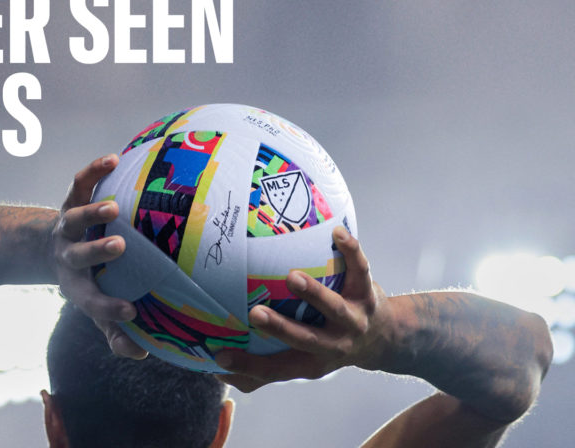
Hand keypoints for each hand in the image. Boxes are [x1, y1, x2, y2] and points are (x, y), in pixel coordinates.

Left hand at [52, 154, 146, 358]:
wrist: (49, 249)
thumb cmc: (87, 281)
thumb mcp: (95, 308)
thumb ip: (114, 332)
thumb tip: (142, 353)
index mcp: (77, 286)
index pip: (92, 301)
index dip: (109, 307)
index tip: (132, 311)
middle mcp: (70, 256)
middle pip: (78, 255)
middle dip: (96, 251)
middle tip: (119, 246)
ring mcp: (67, 225)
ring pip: (73, 217)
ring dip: (91, 212)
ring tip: (113, 208)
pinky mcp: (70, 199)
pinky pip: (79, 183)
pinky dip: (93, 171)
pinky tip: (114, 158)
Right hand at [215, 227, 391, 391]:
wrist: (387, 339)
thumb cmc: (327, 345)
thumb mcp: (301, 361)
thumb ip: (263, 366)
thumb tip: (215, 367)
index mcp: (311, 362)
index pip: (276, 369)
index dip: (248, 366)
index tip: (220, 356)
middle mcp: (334, 346)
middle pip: (306, 340)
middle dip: (281, 328)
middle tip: (255, 314)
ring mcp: (353, 321)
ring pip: (334, 308)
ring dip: (314, 294)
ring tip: (291, 277)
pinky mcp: (368, 295)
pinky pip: (361, 271)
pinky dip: (351, 253)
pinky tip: (337, 233)